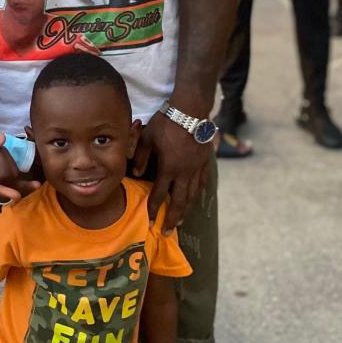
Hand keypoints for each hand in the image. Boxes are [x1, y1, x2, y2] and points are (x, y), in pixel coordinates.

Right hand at [0, 121, 26, 202]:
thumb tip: (1, 140)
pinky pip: (14, 170)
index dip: (1, 191)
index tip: (16, 196)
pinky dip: (12, 160)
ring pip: (11, 173)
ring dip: (5, 155)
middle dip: (2, 157)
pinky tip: (5, 153)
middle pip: (4, 177)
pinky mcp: (0, 175)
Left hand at [132, 111, 209, 230]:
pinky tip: (194, 199)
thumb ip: (142, 157)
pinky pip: (201, 183)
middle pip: (179, 201)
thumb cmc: (166, 122)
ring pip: (192, 195)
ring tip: (181, 222)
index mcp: (169, 167)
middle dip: (172, 218)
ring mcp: (196, 168)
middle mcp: (185, 172)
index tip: (150, 222)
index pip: (160, 194)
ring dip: (185, 210)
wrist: (191, 110)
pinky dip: (197, 194)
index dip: (154, 209)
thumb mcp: (148, 138)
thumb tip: (137, 174)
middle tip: (168, 232)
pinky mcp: (204, 161)